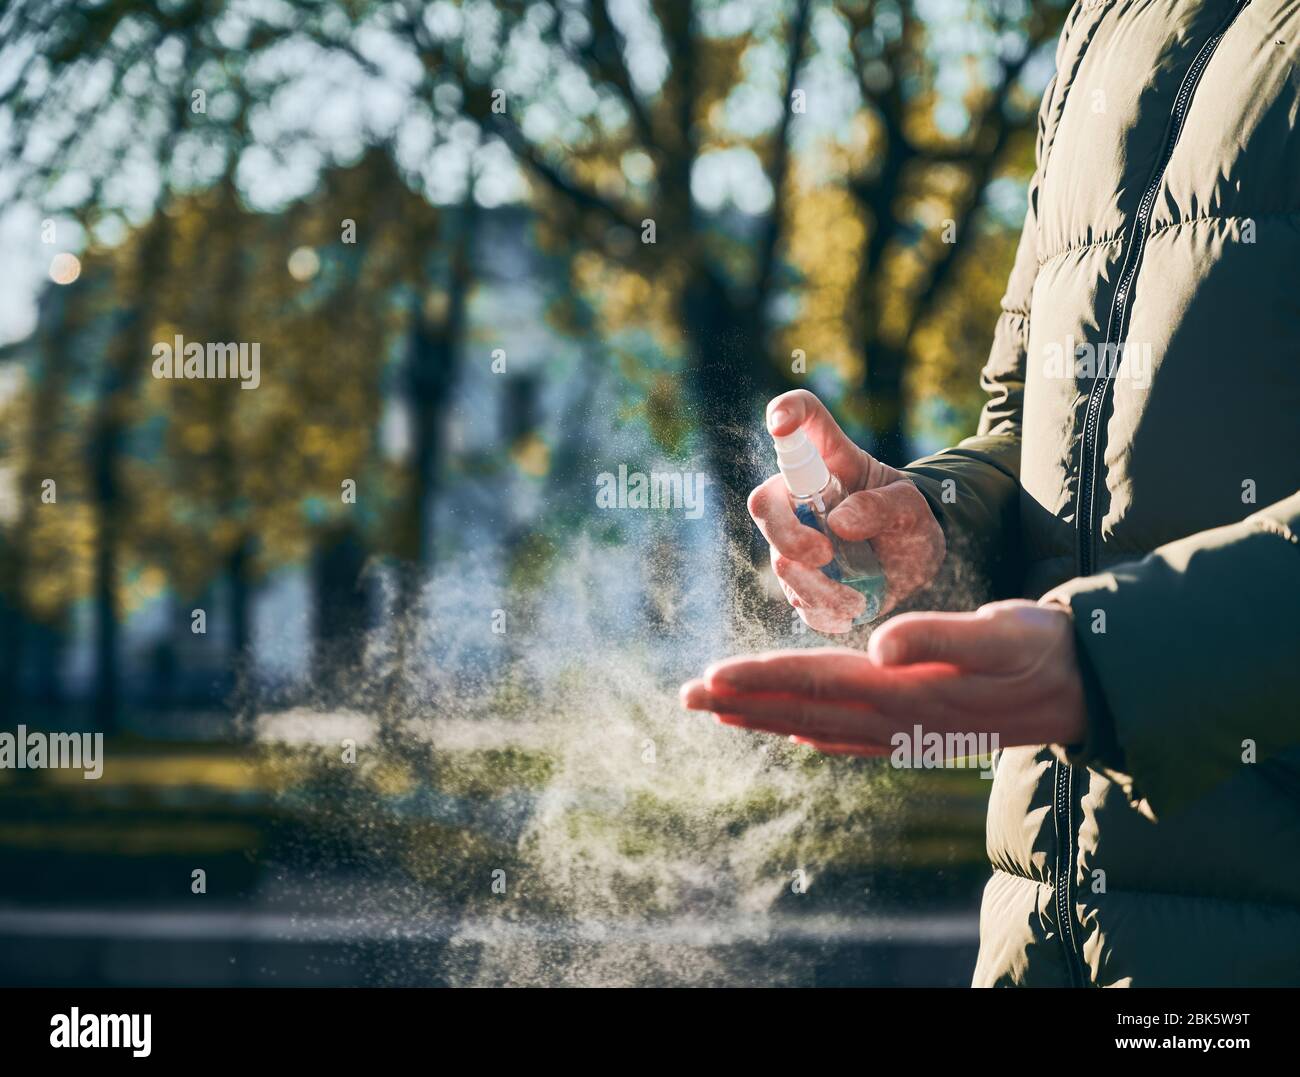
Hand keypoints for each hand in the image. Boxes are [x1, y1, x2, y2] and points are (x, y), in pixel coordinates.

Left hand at [680, 600, 1087, 755]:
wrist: (1090, 687)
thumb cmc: (1045, 648)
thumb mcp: (1004, 632)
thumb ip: (942, 636)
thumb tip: (881, 646)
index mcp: (908, 690)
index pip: (817, 682)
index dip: (762, 679)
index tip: (713, 677)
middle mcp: (898, 717)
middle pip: (803, 709)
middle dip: (743, 701)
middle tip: (686, 696)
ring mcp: (908, 731)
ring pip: (817, 725)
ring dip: (764, 717)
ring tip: (719, 711)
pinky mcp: (921, 730)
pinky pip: (850, 738)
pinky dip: (812, 733)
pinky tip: (790, 733)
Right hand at [750, 389, 944, 632]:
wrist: (915, 565)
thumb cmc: (911, 521)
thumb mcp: (912, 507)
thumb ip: (882, 507)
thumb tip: (839, 524)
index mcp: (830, 461)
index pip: (801, 418)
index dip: (785, 412)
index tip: (780, 424)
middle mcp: (801, 498)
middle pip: (764, 503)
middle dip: (788, 535)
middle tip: (825, 555)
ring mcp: (795, 540)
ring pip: (781, 561)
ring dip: (817, 586)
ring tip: (857, 597)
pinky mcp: (801, 582)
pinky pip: (797, 600)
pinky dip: (825, 609)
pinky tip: (851, 607)